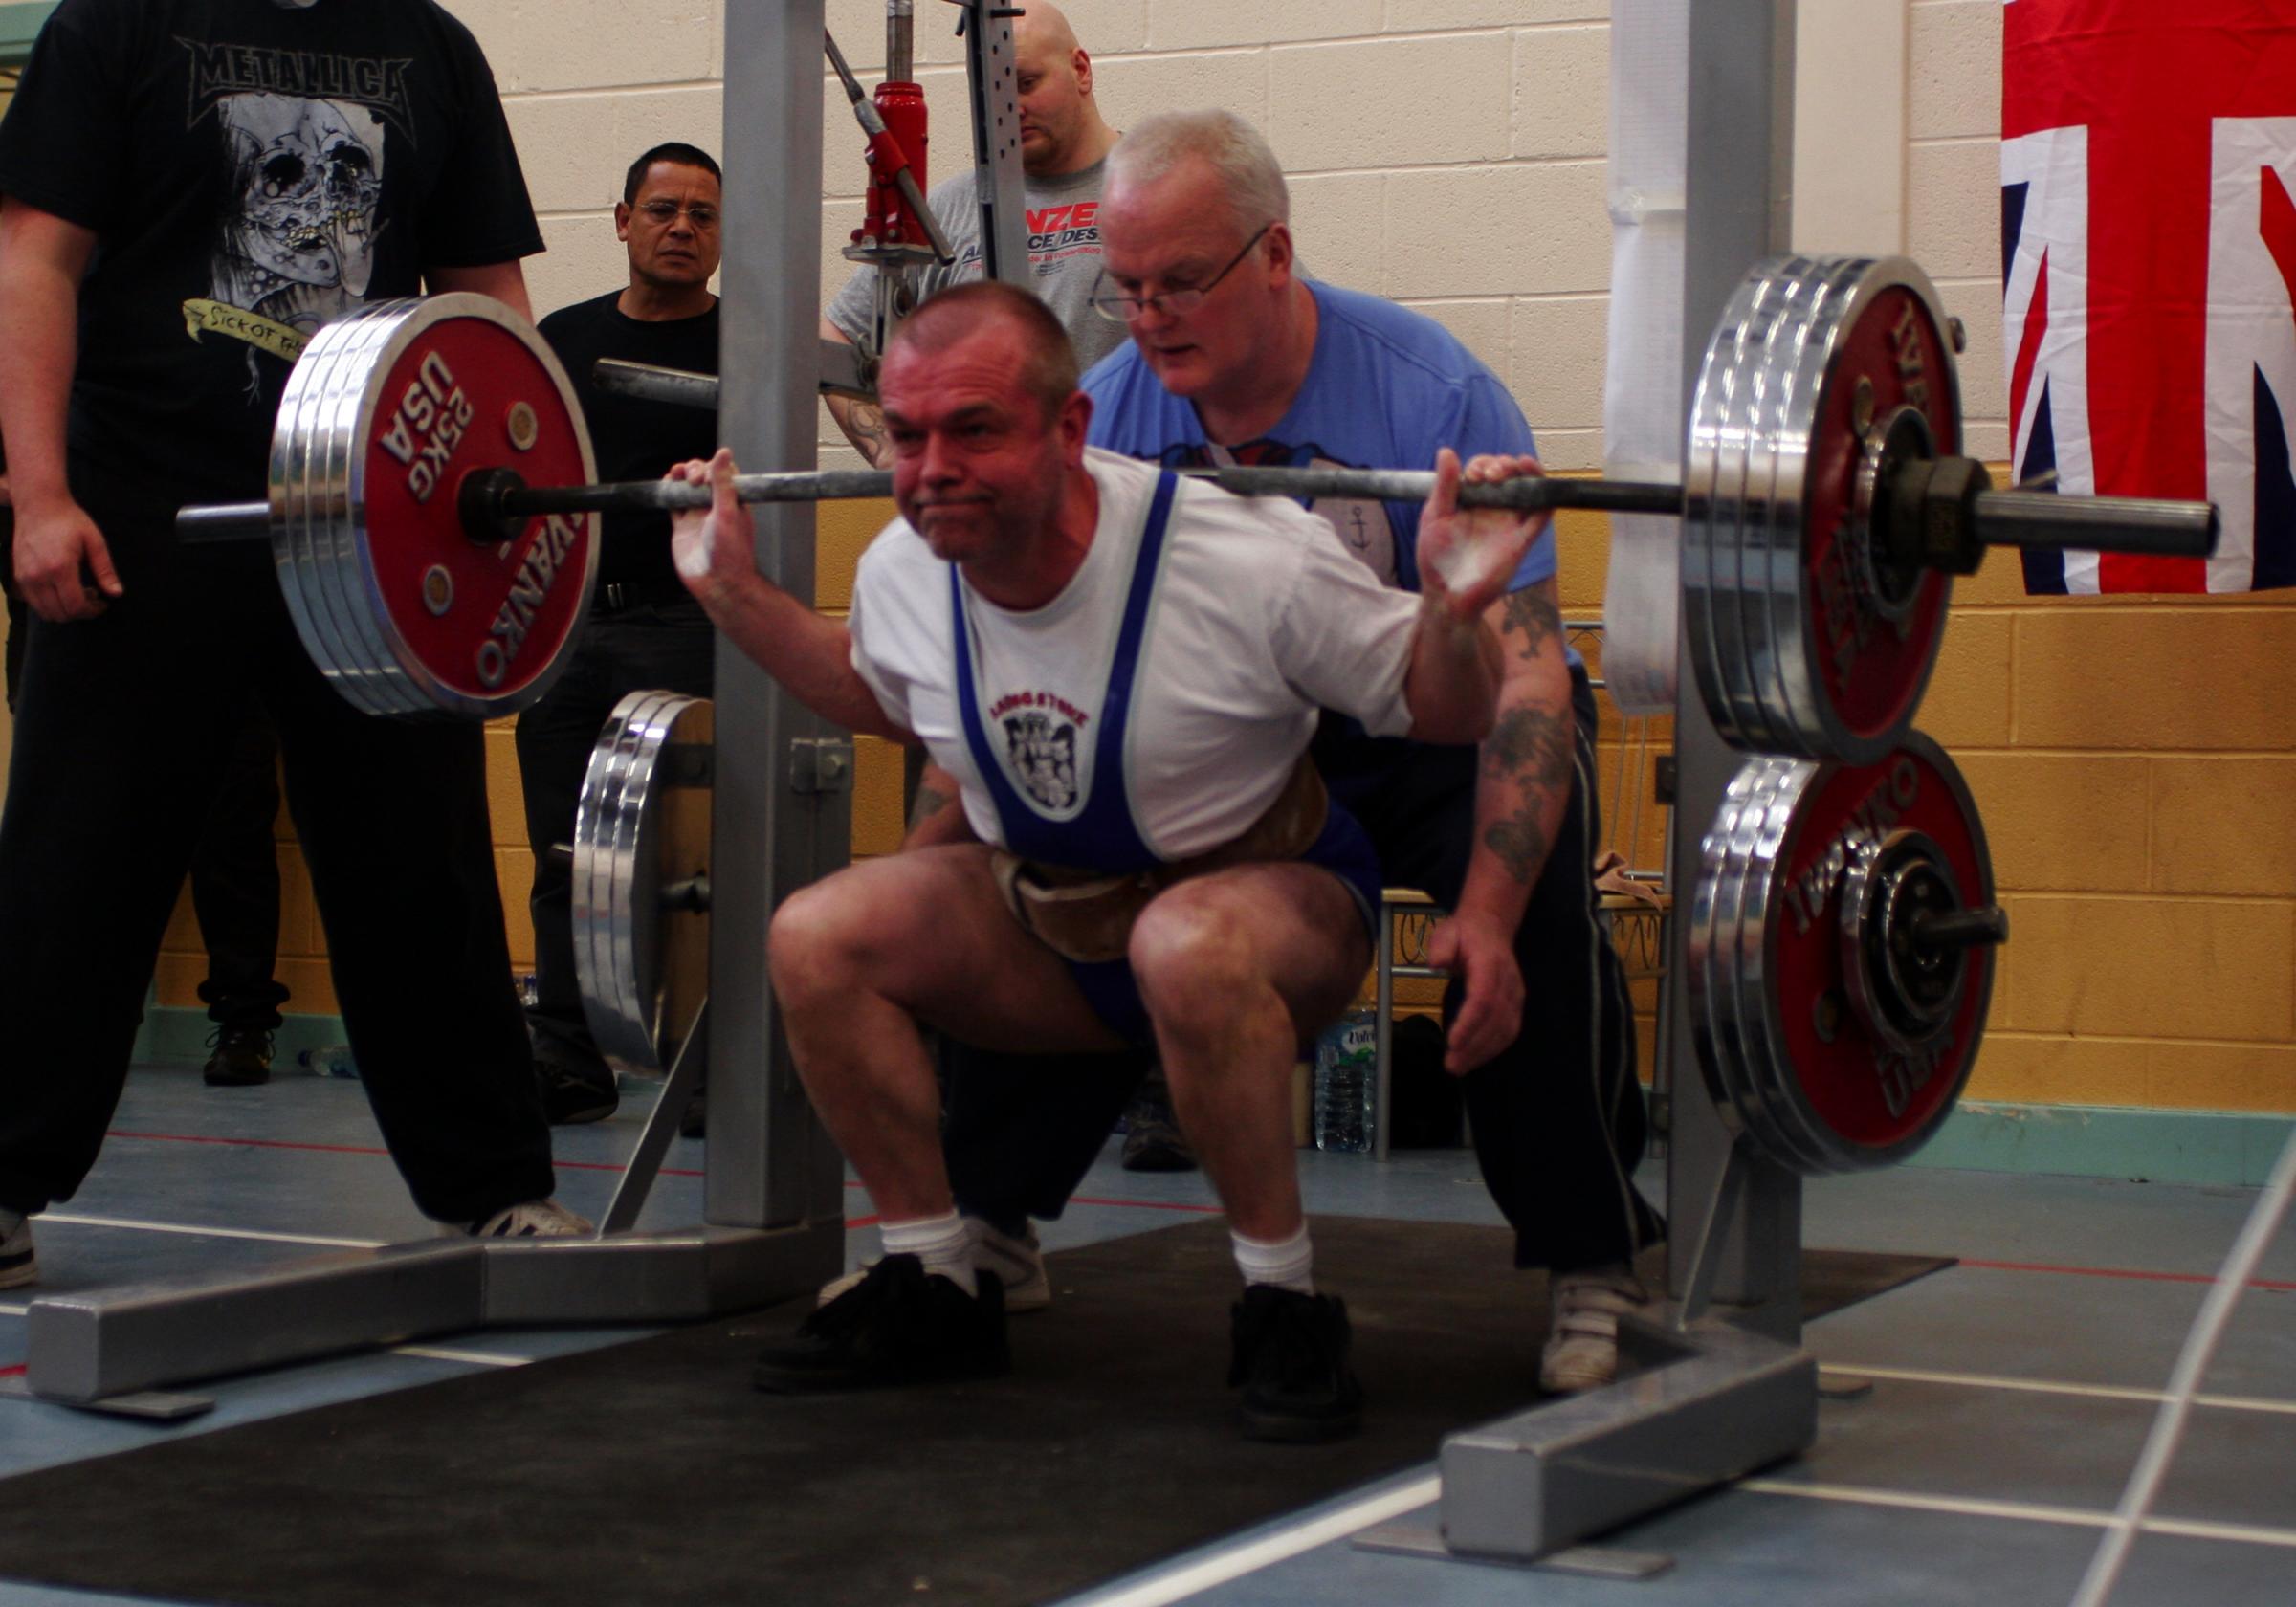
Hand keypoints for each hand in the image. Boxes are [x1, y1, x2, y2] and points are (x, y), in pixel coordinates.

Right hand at [13, 493, 122, 621]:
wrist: (38, 505)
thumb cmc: (69, 520)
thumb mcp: (94, 542)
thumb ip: (105, 570)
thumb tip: (116, 593)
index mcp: (59, 568)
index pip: (75, 606)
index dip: (92, 611)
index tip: (102, 603)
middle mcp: (38, 576)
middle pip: (60, 614)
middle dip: (80, 612)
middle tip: (92, 596)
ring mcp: (24, 577)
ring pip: (45, 612)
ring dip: (64, 610)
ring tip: (78, 593)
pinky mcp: (18, 575)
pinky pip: (33, 602)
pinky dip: (49, 604)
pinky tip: (61, 589)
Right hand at [667, 447, 757, 603]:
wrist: (717, 583)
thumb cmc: (730, 553)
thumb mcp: (728, 512)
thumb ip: (723, 483)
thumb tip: (724, 454)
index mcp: (732, 502)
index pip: (723, 473)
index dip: (712, 467)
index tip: (705, 474)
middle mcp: (715, 507)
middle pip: (702, 477)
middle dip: (694, 470)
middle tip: (693, 479)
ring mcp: (697, 516)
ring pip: (686, 488)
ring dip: (680, 477)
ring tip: (676, 475)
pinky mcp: (682, 526)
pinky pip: (673, 504)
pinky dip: (669, 493)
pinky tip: (666, 485)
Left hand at [1417, 448, 1549, 622]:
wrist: (1447, 595)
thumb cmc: (1436, 559)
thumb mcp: (1435, 517)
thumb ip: (1444, 486)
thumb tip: (1446, 451)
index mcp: (1470, 500)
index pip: (1483, 470)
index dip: (1481, 464)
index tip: (1473, 476)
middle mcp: (1492, 508)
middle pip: (1508, 475)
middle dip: (1504, 464)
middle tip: (1492, 474)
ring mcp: (1508, 523)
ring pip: (1529, 490)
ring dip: (1529, 472)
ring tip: (1520, 465)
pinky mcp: (1521, 541)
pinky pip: (1540, 518)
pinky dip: (1546, 500)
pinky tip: (1542, 487)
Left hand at [1426, 910, 1524, 1073]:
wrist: (1492, 927)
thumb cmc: (1465, 933)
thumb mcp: (1447, 931)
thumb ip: (1440, 946)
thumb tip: (1435, 964)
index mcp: (1490, 964)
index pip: (1483, 998)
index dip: (1470, 1023)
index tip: (1452, 1042)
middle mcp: (1508, 982)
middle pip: (1495, 1020)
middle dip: (1474, 1046)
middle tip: (1451, 1065)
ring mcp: (1515, 995)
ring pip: (1506, 1030)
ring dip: (1483, 1053)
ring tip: (1459, 1067)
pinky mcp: (1516, 1005)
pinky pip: (1509, 1031)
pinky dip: (1493, 1049)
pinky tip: (1474, 1059)